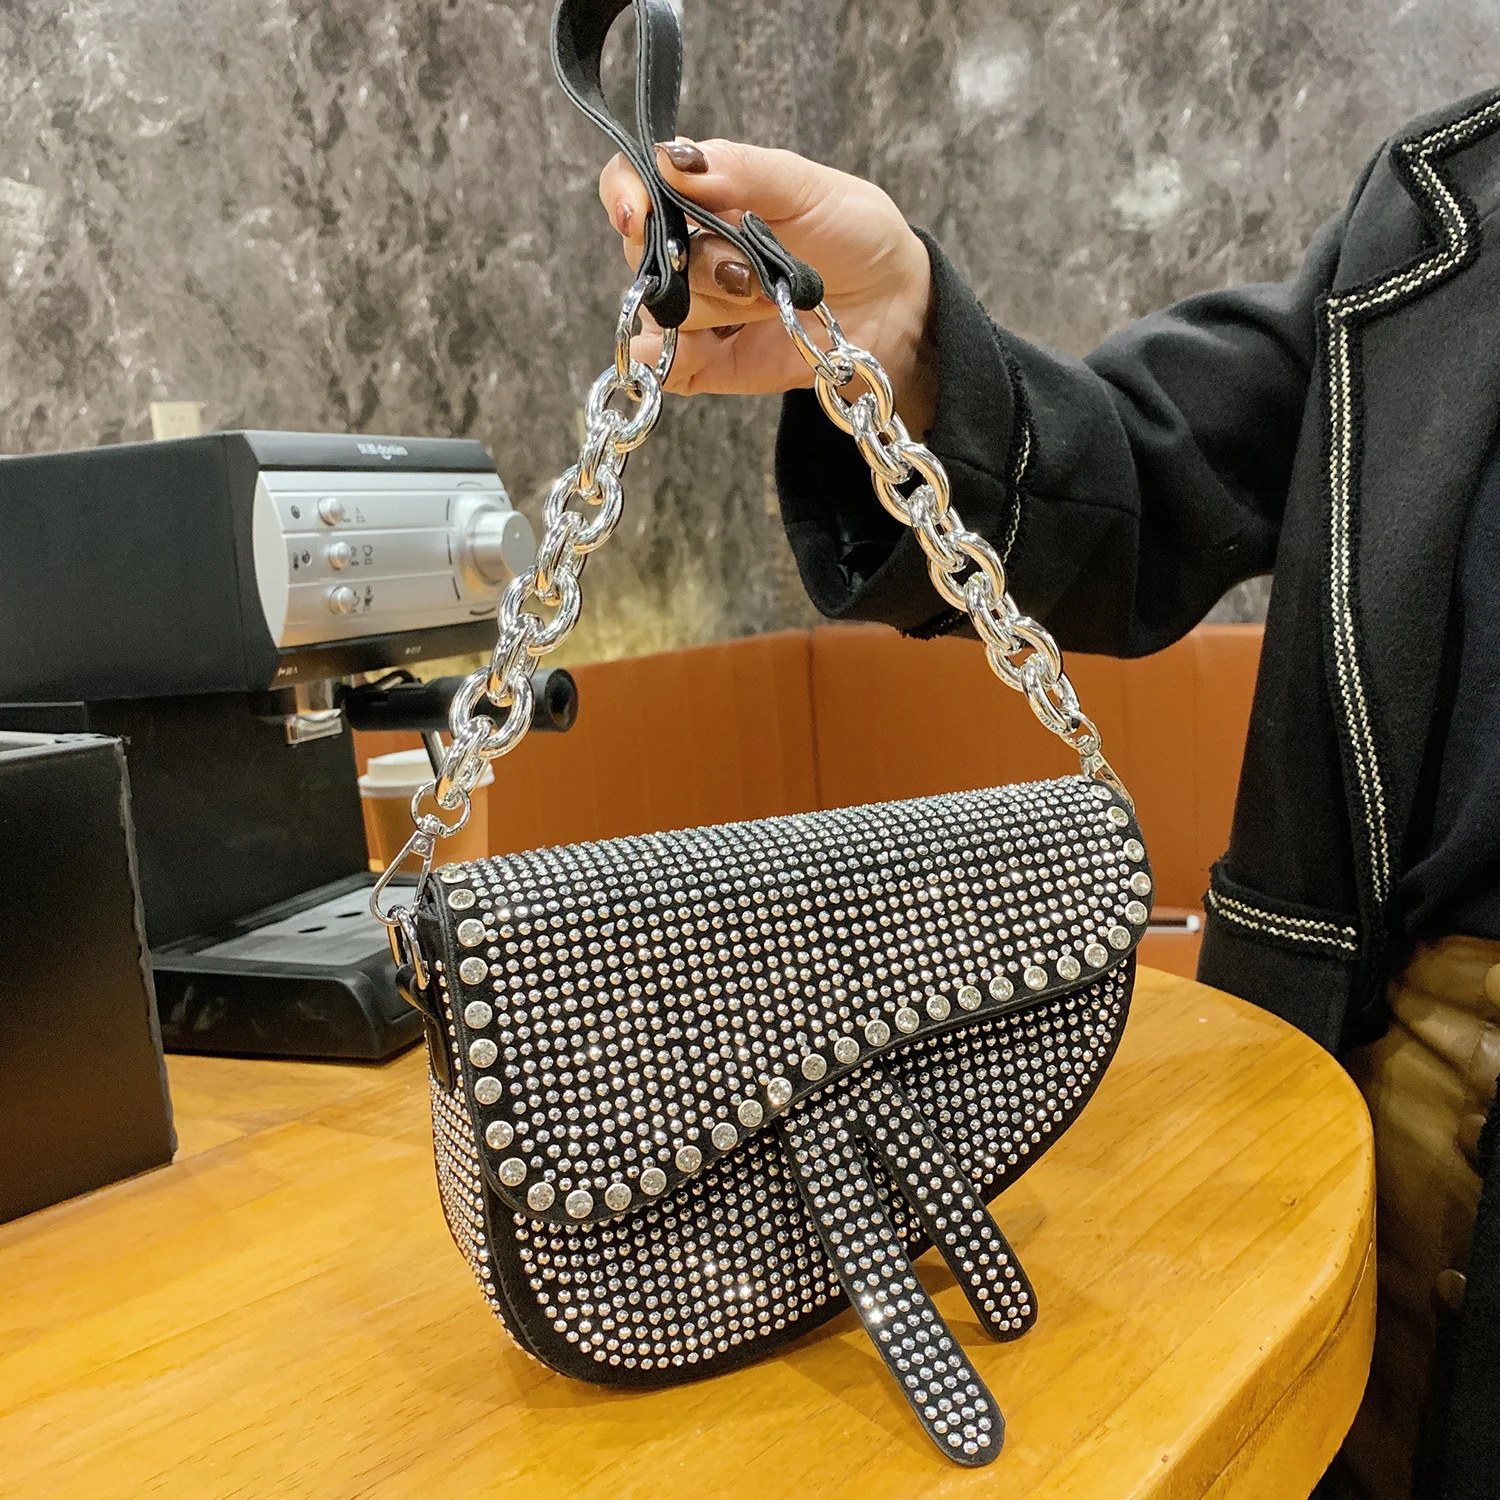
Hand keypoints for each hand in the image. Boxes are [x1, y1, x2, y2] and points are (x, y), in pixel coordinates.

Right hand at [599, 139, 936, 434]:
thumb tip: (672, 159)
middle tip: (752, 272)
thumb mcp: (806, 186)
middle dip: (699, 264)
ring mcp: (695, 310)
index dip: (624, 195)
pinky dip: (669, 362)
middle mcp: (687, 251)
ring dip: (716, 307)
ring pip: (663, 309)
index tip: (639, 213)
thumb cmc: (852, 232)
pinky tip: (705, 350)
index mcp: (701, 194)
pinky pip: (663, 366)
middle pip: (644, 256)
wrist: (892, 304)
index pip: (630, 183)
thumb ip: (740, 170)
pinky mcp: (706, 363)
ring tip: (770, 302)